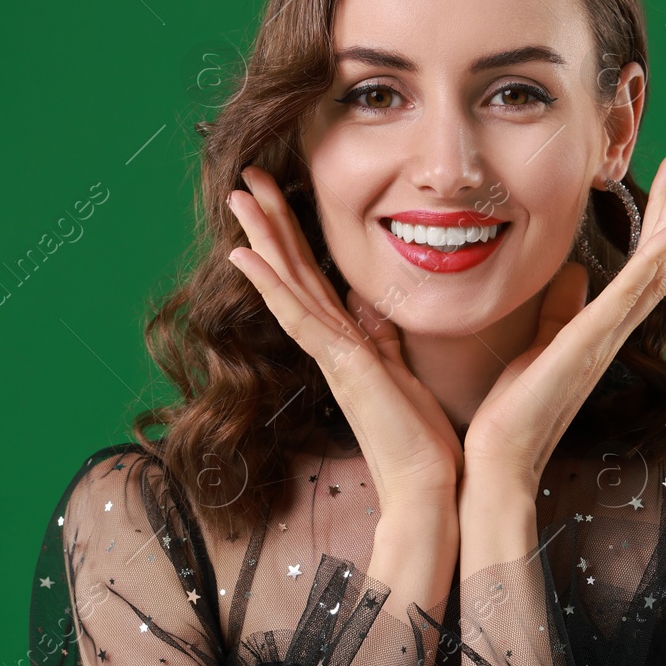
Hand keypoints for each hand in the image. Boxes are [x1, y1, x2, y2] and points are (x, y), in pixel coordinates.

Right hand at [226, 165, 461, 509]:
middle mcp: (329, 344)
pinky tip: (246, 255)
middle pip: (291, 271)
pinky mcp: (339, 366)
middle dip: (269, 222)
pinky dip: (271, 285)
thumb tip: (370, 304)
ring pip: (287, 284)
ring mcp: (330, 354)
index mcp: (346, 341)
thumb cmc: (421, 438)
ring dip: (261, 238)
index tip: (274, 196)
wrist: (428, 486)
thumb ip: (383, 336)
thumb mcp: (403, 370)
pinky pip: (298, 318)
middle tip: (243, 179)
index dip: (291, 236)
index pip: (311, 278)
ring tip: (237, 197)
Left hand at [461, 150, 665, 499]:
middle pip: (656, 263)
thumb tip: (572, 273)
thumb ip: (557, 310)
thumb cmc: (508, 412)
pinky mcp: (589, 345)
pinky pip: (631, 296)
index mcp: (596, 333)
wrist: (496, 460)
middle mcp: (610, 334)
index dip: (655, 226)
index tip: (665, 183)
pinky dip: (657, 261)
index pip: (636, 270)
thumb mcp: (535, 344)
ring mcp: (604, 340)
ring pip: (653, 270)